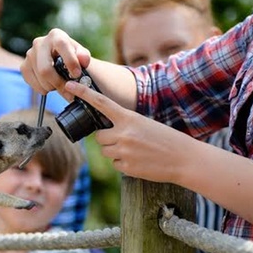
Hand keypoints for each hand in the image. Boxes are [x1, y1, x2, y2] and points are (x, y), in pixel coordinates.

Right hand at [20, 28, 90, 97]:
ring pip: (40, 79)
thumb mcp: (81, 54)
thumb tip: (83, 60)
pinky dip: (44, 89)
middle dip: (58, 83)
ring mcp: (29, 55)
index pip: (61, 46)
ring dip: (53, 87)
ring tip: (60, 85)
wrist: (58, 59)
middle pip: (45, 69)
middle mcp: (39, 43)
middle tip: (69, 91)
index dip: (70, 62)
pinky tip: (51, 85)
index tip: (77, 75)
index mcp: (56, 35)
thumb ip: (84, 56)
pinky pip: (33, 84)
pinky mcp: (24, 66)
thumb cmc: (72, 56)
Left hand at [61, 80, 196, 182]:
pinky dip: (124, 164)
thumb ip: (124, 125)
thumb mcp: (144, 123)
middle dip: (107, 138)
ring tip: (136, 150)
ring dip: (115, 151)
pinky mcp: (126, 167)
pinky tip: (139, 161)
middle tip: (125, 140)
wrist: (183, 158)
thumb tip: (106, 134)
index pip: (101, 103)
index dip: (83, 93)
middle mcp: (123, 133)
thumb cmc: (165, 139)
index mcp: (128, 118)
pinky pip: (115, 164)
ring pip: (106, 151)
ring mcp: (123, 151)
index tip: (69, 85)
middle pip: (99, 136)